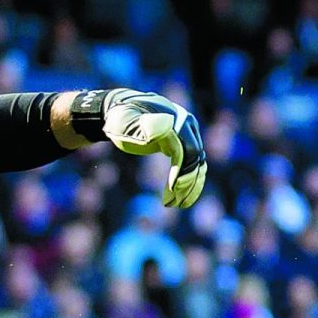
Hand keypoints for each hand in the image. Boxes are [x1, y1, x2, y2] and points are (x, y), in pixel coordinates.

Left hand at [101, 90, 207, 208]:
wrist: (120, 112)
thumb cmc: (120, 120)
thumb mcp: (125, 123)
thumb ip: (141, 125)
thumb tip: (165, 124)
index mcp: (176, 120)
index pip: (186, 150)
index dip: (182, 171)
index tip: (172, 190)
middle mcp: (187, 124)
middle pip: (194, 159)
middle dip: (187, 183)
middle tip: (173, 204)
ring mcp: (188, 133)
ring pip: (197, 164)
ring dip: (190, 187)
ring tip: (176, 204)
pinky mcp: (185, 142)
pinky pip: (193, 165)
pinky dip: (189, 183)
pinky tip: (178, 199)